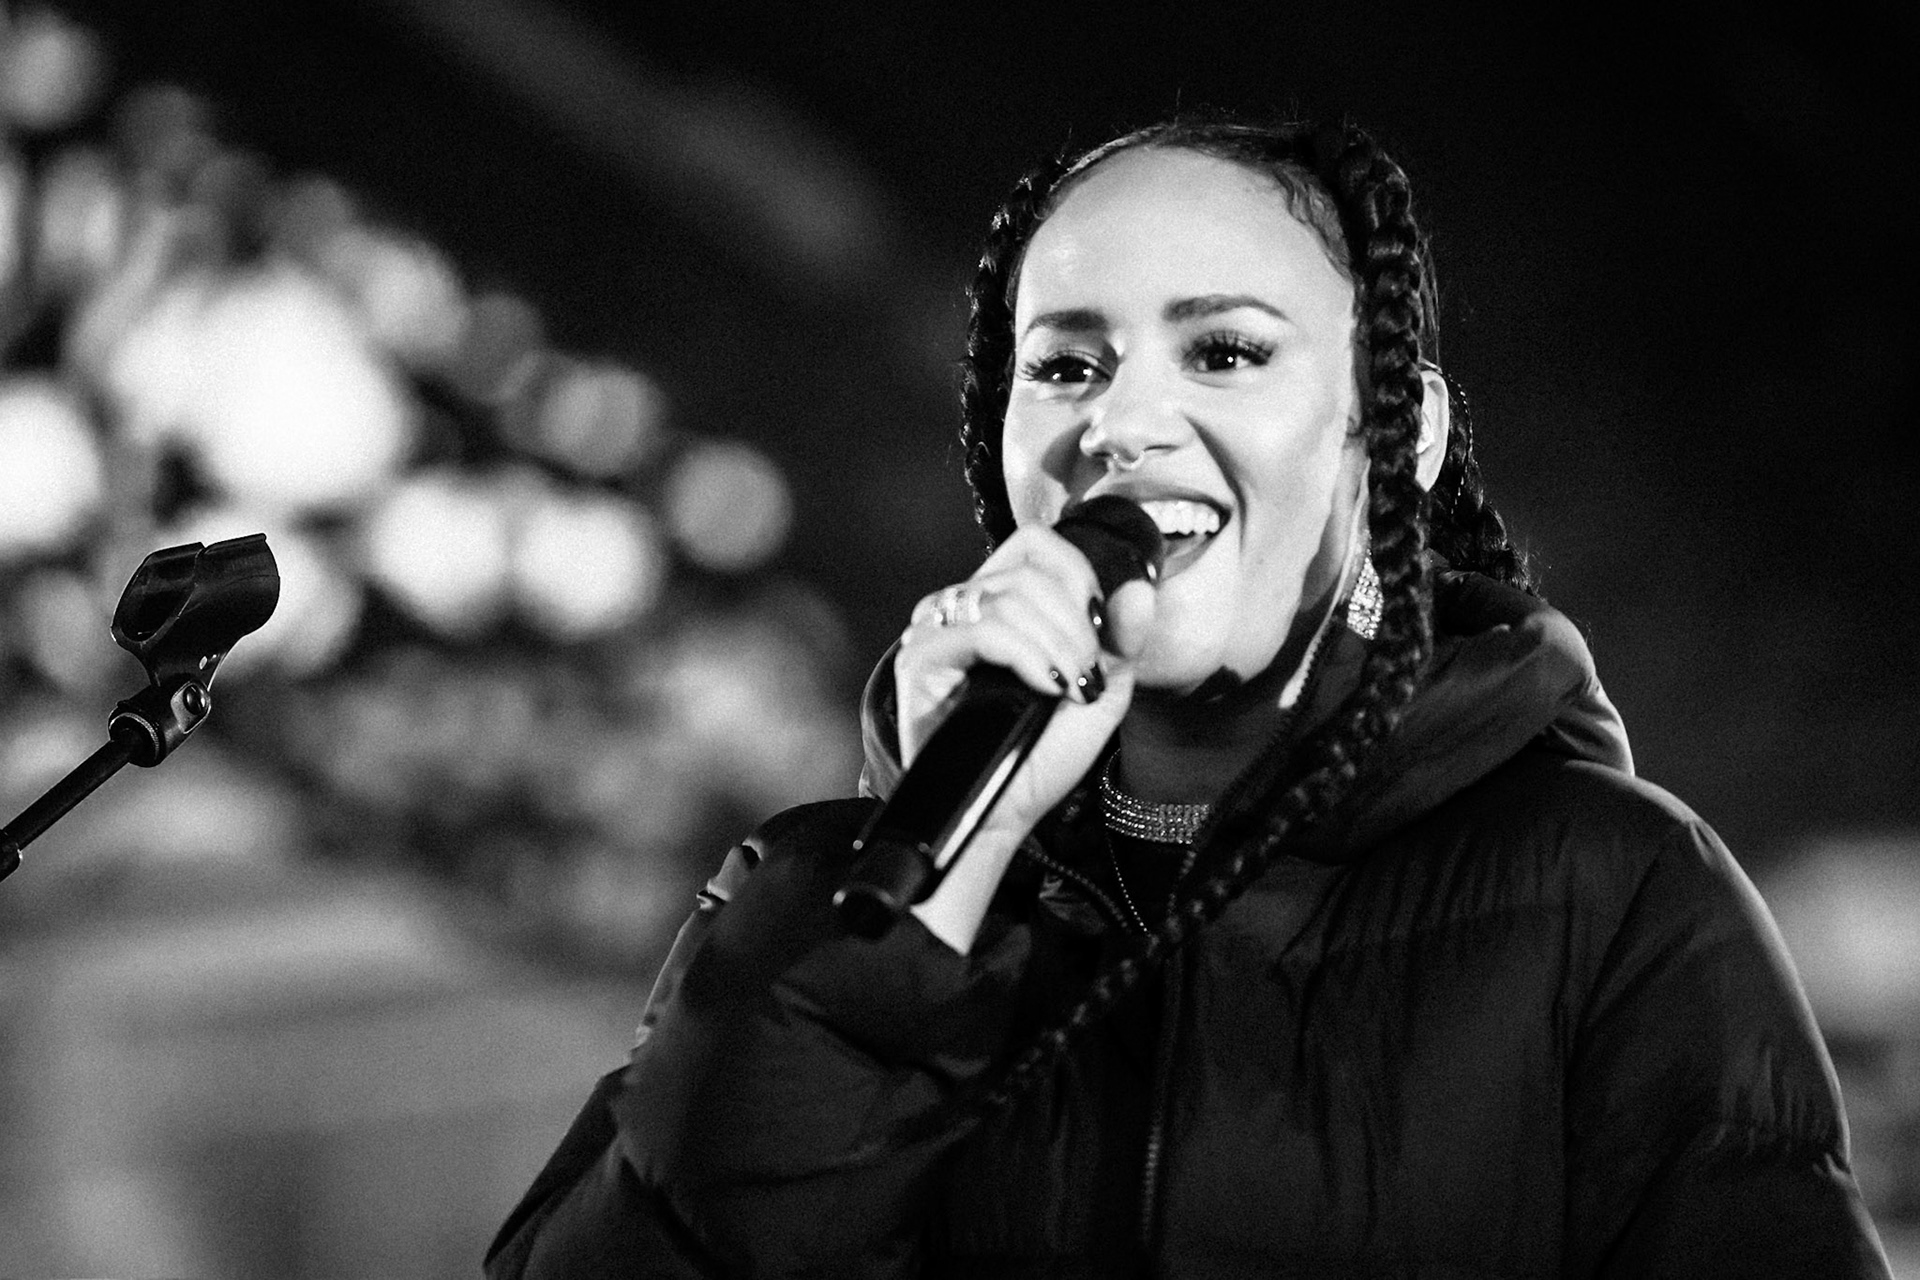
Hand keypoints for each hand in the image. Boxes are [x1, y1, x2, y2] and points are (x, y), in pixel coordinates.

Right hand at [895, 526, 1155, 950]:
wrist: (1004, 812)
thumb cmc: (1042, 755)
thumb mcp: (1100, 691)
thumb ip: (1122, 639)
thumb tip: (1141, 588)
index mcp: (1001, 604)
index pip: (1035, 545)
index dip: (1077, 574)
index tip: (1098, 629)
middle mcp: (962, 609)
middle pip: (1027, 571)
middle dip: (1075, 623)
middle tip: (1085, 674)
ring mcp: (936, 630)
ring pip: (1008, 596)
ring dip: (1057, 643)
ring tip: (1068, 687)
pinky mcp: (920, 660)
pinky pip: (983, 630)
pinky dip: (1028, 655)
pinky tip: (1046, 687)